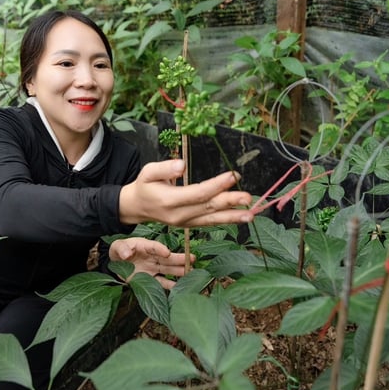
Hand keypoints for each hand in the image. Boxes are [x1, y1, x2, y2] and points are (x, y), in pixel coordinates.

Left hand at [109, 237, 193, 288]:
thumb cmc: (119, 250)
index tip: (167, 253)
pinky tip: (179, 288)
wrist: (117, 262)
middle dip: (179, 259)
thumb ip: (122, 249)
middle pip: (167, 258)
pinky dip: (170, 285)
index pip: (154, 247)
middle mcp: (152, 257)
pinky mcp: (151, 278)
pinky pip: (161, 282)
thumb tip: (126, 254)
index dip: (160, 249)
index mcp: (145, 246)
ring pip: (168, 270)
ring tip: (191, 272)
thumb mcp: (117, 247)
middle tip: (192, 259)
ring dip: (179, 271)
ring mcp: (153, 268)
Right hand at [119, 159, 252, 226]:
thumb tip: (182, 165)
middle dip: (230, 202)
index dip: (217, 185)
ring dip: (233, 216)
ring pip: (212, 219)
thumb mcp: (148, 172)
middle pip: (209, 208)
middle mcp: (179, 215)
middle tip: (248, 197)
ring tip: (251, 214)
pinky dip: (226, 220)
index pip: (198, 193)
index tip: (233, 175)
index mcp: (169, 200)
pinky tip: (241, 217)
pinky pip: (210, 222)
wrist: (137, 208)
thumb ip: (164, 168)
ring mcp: (186, 222)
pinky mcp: (190, 224)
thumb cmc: (144, 186)